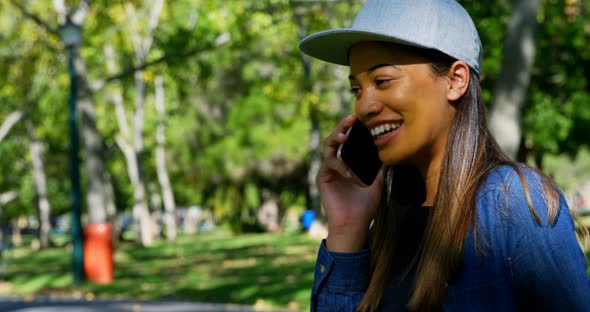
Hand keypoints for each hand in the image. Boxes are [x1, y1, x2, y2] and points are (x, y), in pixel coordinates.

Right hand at [317, 115, 383, 251]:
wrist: (355, 224)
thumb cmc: (365, 205)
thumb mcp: (377, 182)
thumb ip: (380, 167)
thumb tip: (390, 151)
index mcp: (348, 162)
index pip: (349, 141)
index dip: (352, 129)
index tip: (361, 119)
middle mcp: (336, 163)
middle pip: (336, 139)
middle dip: (342, 127)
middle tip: (351, 119)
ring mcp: (328, 170)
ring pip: (328, 147)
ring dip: (335, 139)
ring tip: (344, 136)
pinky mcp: (322, 179)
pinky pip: (329, 165)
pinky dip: (340, 166)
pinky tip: (350, 174)